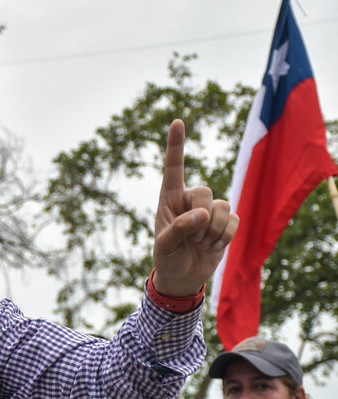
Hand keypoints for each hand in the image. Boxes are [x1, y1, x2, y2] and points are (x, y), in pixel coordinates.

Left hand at [152, 120, 238, 296]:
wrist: (182, 278)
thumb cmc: (167, 258)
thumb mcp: (164, 246)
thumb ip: (179, 228)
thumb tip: (203, 213)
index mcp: (169, 199)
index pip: (173, 168)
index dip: (176, 145)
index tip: (177, 121)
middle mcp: (190, 200)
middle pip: (204, 191)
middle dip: (200, 216)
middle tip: (191, 237)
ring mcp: (210, 210)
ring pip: (223, 206)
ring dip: (213, 230)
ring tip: (200, 244)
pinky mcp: (225, 222)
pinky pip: (234, 220)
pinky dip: (224, 237)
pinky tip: (213, 246)